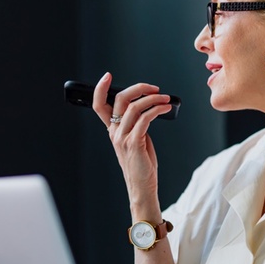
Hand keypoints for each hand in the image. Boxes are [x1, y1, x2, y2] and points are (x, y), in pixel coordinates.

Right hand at [92, 72, 172, 214]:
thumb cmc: (141, 165)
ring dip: (153, 99)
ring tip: (166, 99)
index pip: (99, 105)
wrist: (142, 187)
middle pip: (119, 99)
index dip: (100, 89)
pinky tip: (165, 108)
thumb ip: (136, 124)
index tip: (107, 76)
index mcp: (112, 130)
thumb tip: (146, 108)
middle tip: (154, 88)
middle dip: (138, 88)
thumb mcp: (136, 140)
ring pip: (135, 107)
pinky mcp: (134, 143)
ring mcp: (123, 138)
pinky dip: (157, 109)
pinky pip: (145, 118)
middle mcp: (114, 132)